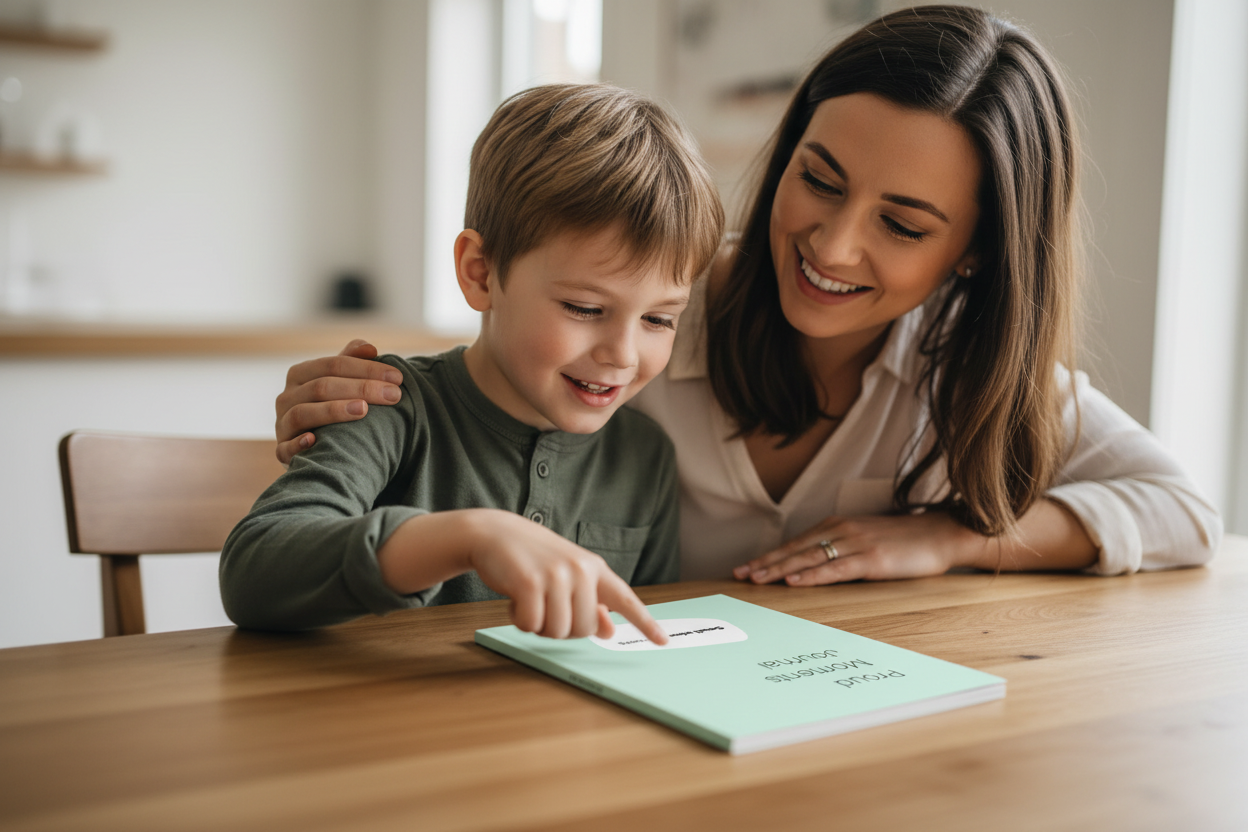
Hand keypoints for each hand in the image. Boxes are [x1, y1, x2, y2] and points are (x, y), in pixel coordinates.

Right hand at [275, 340, 404, 463]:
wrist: (316, 446)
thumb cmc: (332, 405)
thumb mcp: (341, 381)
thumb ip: (352, 360)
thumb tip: (370, 348)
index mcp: (300, 374)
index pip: (334, 364)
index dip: (366, 369)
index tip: (397, 377)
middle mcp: (287, 397)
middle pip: (322, 387)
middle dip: (361, 388)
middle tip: (394, 395)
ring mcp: (282, 424)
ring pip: (303, 413)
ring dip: (333, 410)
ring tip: (363, 410)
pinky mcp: (281, 451)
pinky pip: (285, 448)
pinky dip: (298, 443)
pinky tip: (315, 440)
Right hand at [378, 509, 668, 643]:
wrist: (495, 533)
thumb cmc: (533, 557)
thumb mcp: (567, 574)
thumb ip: (590, 601)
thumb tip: (610, 629)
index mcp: (594, 569)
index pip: (625, 598)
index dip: (644, 623)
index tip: (663, 641)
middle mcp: (581, 571)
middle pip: (583, 631)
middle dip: (561, 628)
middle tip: (545, 607)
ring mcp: (557, 575)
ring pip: (557, 632)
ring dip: (538, 625)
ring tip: (529, 600)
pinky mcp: (530, 582)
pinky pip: (531, 626)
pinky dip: (520, 621)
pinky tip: (515, 600)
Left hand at [732, 512, 977, 586]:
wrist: (942, 533)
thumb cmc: (905, 541)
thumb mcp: (866, 541)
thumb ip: (841, 550)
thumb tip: (816, 569)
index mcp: (838, 525)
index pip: (795, 543)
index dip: (769, 557)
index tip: (746, 568)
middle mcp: (841, 530)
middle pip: (795, 550)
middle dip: (765, 564)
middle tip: (739, 575)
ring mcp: (856, 543)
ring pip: (808, 559)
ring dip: (780, 570)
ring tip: (756, 579)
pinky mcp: (871, 559)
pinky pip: (835, 570)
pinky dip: (811, 576)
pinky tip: (794, 582)